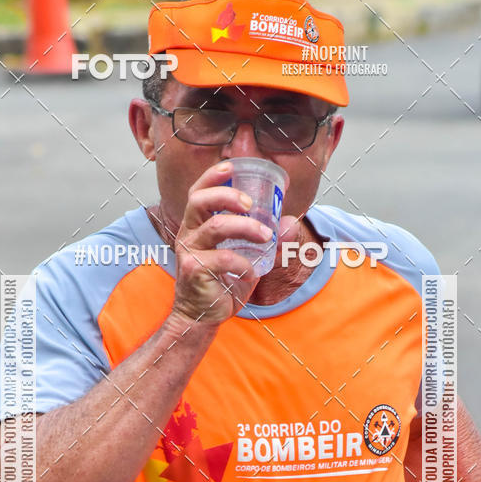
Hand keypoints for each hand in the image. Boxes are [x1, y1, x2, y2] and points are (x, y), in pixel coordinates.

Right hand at [170, 161, 285, 324]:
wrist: (203, 315)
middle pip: (199, 201)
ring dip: (246, 227)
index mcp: (197, 223)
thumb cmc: (222, 281)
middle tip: (251, 202)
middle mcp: (189, 233)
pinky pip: (222, 259)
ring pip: (215, 226)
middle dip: (227, 195)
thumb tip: (292, 222)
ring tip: (267, 235)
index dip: (213, 176)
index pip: (199, 191)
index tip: (232, 166)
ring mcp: (189, 251)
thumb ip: (268, 240)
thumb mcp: (248, 257)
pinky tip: (252, 272)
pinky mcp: (194, 271)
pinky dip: (243, 263)